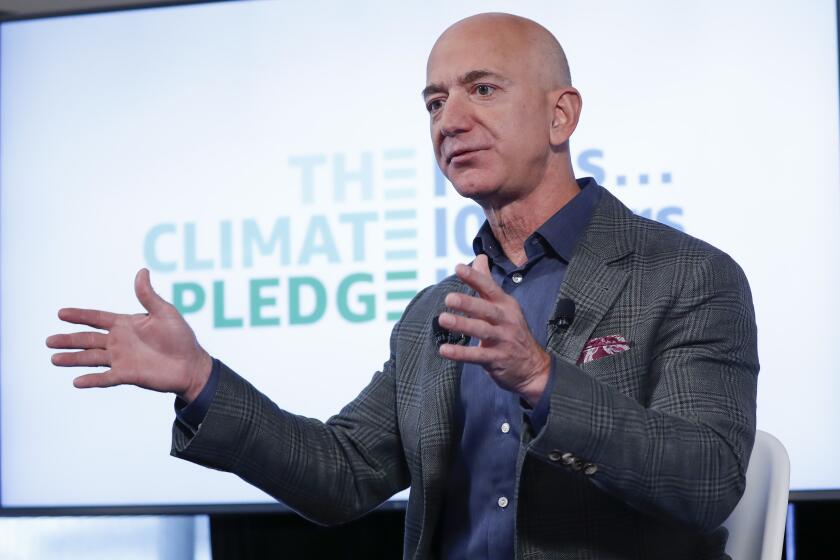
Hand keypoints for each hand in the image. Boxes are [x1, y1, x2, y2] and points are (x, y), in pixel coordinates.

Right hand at [46, 268, 212, 401]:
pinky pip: (105, 378)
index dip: (80, 315)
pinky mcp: (127, 375)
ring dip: (73, 359)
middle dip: (69, 339)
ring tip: (54, 358)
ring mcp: (122, 359)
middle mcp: (120, 341)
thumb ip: (148, 295)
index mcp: (126, 324)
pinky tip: (77, 381)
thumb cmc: (181, 337)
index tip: (61, 313)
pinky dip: (92, 380)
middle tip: (49, 340)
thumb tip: (142, 271)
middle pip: (88, 339)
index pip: (97, 318)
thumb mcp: (165, 312)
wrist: (191, 364)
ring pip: (91, 358)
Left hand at [438, 254, 550, 405]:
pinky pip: (477, 356)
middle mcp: (506, 320)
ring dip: (462, 325)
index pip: (490, 288)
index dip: (475, 277)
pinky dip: (460, 353)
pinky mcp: (497, 359)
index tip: (459, 268)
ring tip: (443, 319)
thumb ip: (488, 283)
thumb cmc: (512, 331)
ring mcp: (503, 340)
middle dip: (468, 303)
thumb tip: (479, 257)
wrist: (533, 367)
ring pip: (481, 331)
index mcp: (506, 305)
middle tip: (449, 298)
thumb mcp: (505, 305)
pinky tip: (444, 350)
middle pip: (486, 309)